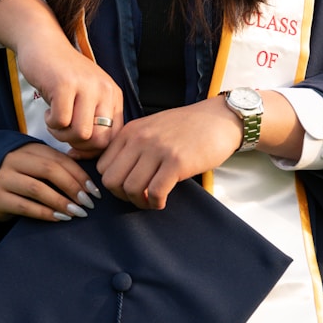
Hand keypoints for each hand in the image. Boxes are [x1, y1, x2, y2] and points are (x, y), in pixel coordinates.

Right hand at [0, 0, 123, 150]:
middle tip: (65, 134)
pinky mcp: (65, 84)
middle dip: (78, 146)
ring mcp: (86, 86)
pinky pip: (61, 122)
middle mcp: (104, 90)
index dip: (93, 150)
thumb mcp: (86, 97)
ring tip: (55, 122)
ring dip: (62, 135)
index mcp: (113, 95)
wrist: (43, 44)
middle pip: (99, 140)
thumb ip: (93, 121)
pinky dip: (51, 124)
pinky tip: (49, 112)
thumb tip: (88, 156)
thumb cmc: (63, 76)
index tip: (76, 147)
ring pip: (81, 134)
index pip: (114, 138)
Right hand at [0, 142, 101, 221]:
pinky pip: (25, 206)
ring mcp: (3, 178)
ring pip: (37, 189)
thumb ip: (56, 168)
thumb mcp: (36, 166)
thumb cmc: (20, 178)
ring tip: (77, 213)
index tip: (95, 192)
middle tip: (88, 204)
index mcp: (29, 148)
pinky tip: (59, 218)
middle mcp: (14, 159)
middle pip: (49, 170)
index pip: (59, 159)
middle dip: (73, 187)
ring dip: (61, 202)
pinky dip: (45, 213)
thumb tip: (88, 184)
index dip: (80, 175)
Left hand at [96, 97, 242, 209]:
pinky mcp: (177, 162)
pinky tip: (163, 201)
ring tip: (152, 200)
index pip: (102, 166)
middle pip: (111, 181)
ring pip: (131, 189)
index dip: (113, 183)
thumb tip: (115, 173)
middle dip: (122, 196)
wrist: (219, 119)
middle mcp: (140, 138)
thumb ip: (132, 145)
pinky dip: (156, 203)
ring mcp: (158, 150)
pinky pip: (155, 193)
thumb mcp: (152, 128)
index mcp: (131, 131)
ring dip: (140, 202)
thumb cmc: (187, 128)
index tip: (128, 187)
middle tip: (139, 197)